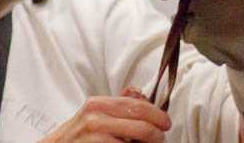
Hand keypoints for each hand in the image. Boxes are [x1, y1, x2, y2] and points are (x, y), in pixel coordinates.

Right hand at [37, 93, 170, 142]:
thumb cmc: (78, 134)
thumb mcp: (94, 113)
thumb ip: (118, 107)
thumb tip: (147, 103)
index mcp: (98, 104)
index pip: (138, 107)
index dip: (158, 116)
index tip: (166, 123)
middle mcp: (96, 120)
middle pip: (142, 128)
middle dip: (157, 135)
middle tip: (160, 138)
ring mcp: (96, 139)